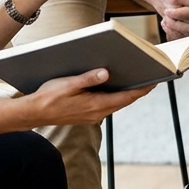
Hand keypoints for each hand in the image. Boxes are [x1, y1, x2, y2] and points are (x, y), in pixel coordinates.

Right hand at [28, 68, 154, 124]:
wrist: (33, 114)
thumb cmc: (48, 97)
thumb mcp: (68, 84)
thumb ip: (88, 79)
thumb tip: (107, 72)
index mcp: (95, 105)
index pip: (125, 97)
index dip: (141, 89)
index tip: (154, 81)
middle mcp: (97, 113)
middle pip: (124, 101)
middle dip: (137, 90)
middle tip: (151, 77)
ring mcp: (92, 116)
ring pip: (116, 103)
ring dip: (126, 93)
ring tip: (137, 80)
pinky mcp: (87, 115)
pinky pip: (107, 105)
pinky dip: (115, 96)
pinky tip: (115, 87)